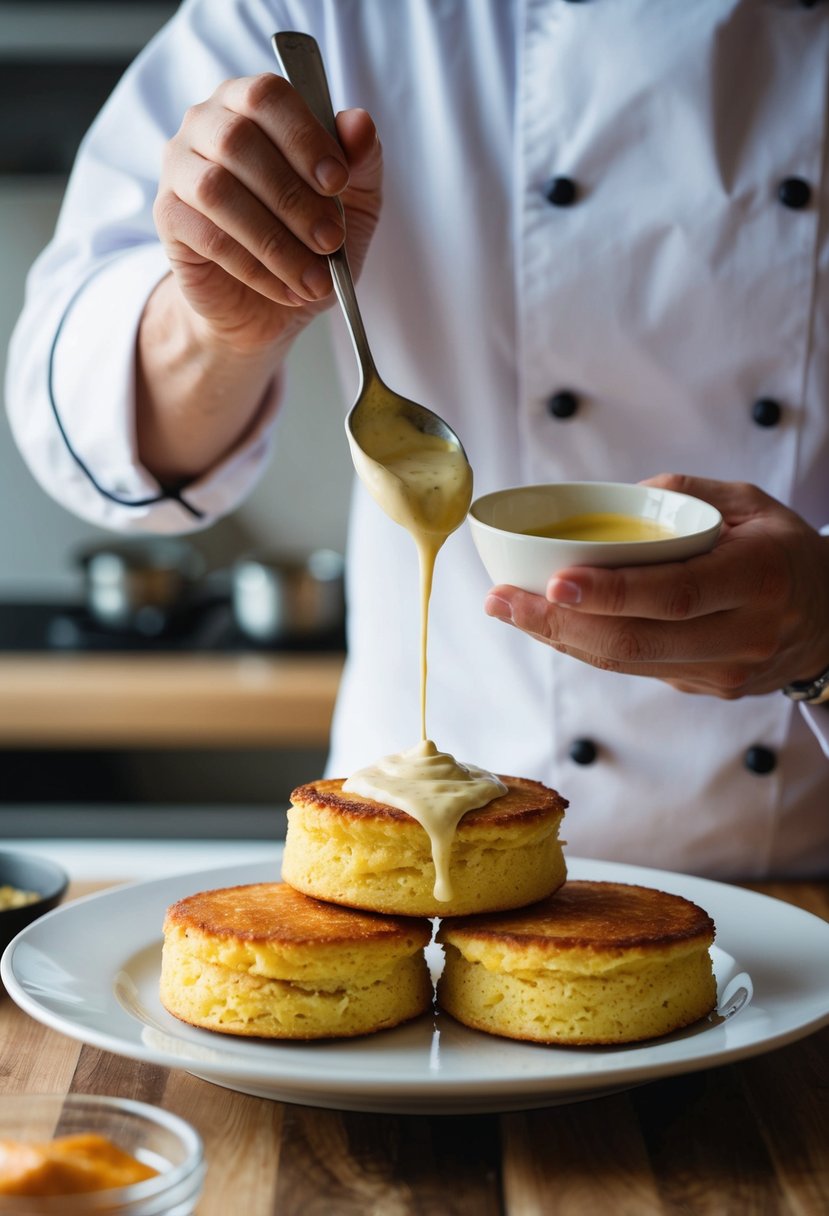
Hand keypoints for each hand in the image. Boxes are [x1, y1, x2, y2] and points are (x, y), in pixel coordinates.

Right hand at [153, 73, 382, 352]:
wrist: (267, 303)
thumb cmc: (309, 236)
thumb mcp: (355, 200)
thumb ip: (362, 159)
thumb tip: (360, 124)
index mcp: (251, 103)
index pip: (267, 95)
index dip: (304, 136)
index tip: (337, 182)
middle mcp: (207, 124)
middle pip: (237, 141)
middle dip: (293, 198)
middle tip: (331, 242)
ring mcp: (179, 169)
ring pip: (217, 191)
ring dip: (274, 240)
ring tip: (314, 278)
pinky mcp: (168, 218)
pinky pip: (208, 237)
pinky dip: (255, 267)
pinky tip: (287, 288)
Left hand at [484, 474, 828, 699]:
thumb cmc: (783, 550)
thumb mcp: (750, 503)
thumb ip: (684, 495)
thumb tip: (615, 502)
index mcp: (757, 579)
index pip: (675, 594)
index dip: (611, 594)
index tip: (554, 582)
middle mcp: (743, 634)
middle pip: (636, 642)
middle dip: (557, 624)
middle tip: (500, 600)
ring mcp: (724, 671)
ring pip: (627, 664)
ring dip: (559, 639)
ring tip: (507, 609)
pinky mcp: (706, 689)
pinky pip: (636, 669)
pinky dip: (587, 646)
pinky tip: (549, 623)